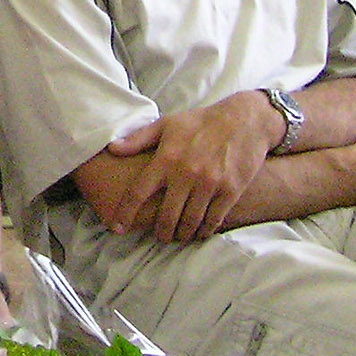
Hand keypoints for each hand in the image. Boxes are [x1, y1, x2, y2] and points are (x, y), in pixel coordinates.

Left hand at [102, 93, 280, 241]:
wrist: (244, 120)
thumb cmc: (201, 122)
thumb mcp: (167, 124)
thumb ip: (138, 139)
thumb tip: (111, 148)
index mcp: (166, 158)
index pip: (138, 192)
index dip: (125, 213)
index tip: (117, 228)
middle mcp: (186, 173)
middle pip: (166, 216)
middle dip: (160, 232)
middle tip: (159, 236)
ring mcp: (209, 184)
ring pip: (190, 222)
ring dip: (181, 234)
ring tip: (178, 236)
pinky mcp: (230, 191)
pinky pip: (213, 220)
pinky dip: (204, 230)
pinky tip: (200, 231)